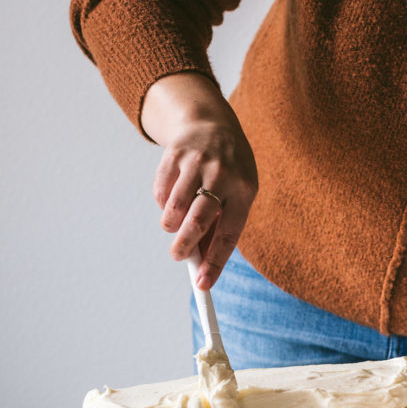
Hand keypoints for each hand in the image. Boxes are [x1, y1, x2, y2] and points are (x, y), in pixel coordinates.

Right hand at [142, 72, 257, 288]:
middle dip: (184, 246)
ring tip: (176, 222)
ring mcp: (198, 162)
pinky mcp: (175, 154)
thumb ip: (220, 225)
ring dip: (171, 224)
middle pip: (198, 221)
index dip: (215, 262)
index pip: (230, 234)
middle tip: (179, 255)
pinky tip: (173, 195)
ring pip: (174, 209)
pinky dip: (163, 203)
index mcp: (245, 189)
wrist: (212, 123)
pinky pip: (161, 193)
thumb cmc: (228, 170)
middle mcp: (223, 174)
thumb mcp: (237, 192)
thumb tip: (200, 264)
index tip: (202, 285)